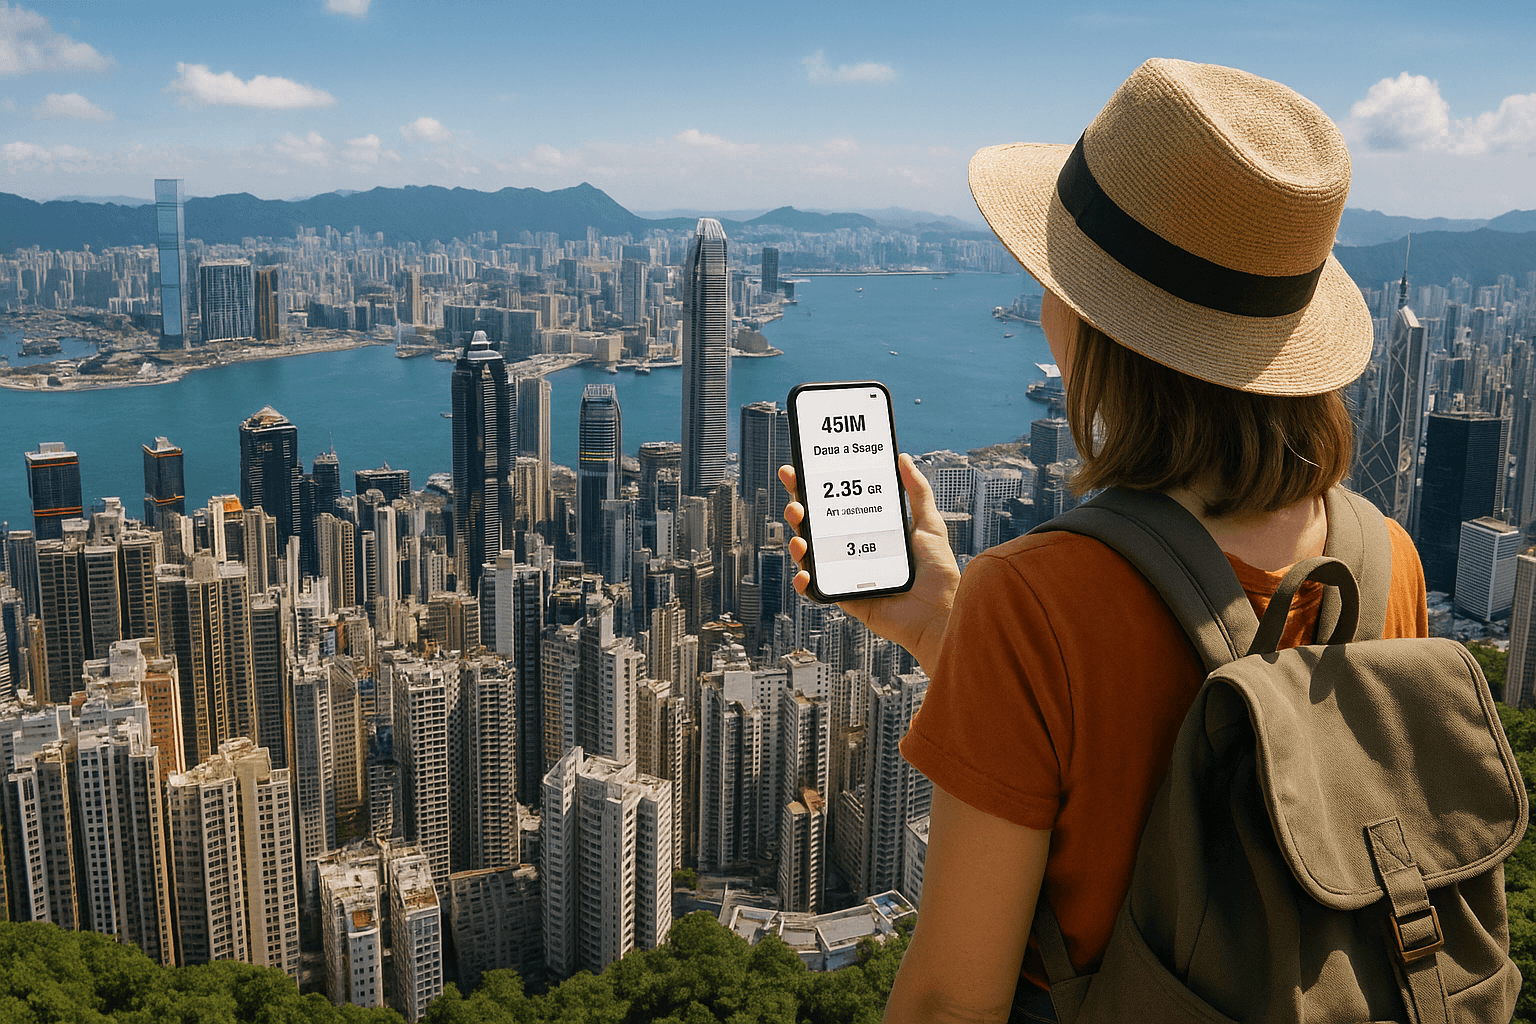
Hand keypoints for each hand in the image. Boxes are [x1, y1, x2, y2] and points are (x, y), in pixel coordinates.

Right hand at [779, 454, 960, 670]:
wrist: (941, 613)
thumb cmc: (938, 572)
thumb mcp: (929, 524)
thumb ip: (917, 491)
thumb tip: (903, 458)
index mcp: (868, 530)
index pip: (834, 505)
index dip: (812, 488)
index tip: (796, 471)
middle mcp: (854, 550)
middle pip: (815, 527)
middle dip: (798, 510)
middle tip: (796, 501)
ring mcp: (846, 574)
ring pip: (810, 555)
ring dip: (797, 543)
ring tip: (800, 536)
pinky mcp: (845, 597)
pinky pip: (816, 590)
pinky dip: (804, 582)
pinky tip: (804, 573)